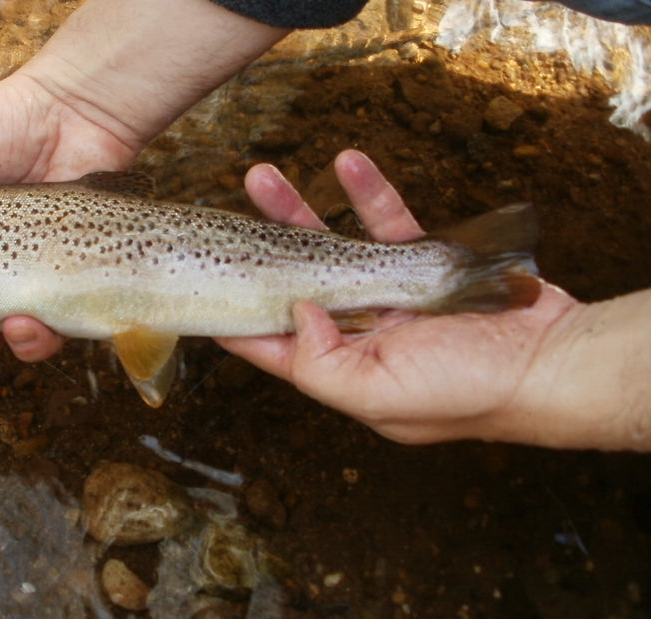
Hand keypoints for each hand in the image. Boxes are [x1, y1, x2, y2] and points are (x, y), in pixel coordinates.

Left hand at [217, 150, 580, 445]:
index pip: (273, 344)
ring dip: (297, 210)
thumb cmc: (464, 392)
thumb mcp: (375, 395)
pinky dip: (369, 193)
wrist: (550, 362)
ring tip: (261, 177)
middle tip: (226, 210)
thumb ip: (319, 362)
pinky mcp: (424, 264)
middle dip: (258, 247)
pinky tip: (348, 162)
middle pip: (294, 284)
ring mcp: (390, 296)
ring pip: (332, 246)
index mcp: (340, 368)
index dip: (235, 319)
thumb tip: (289, 315)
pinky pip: (389, 221)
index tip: (197, 292)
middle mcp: (359, 332)